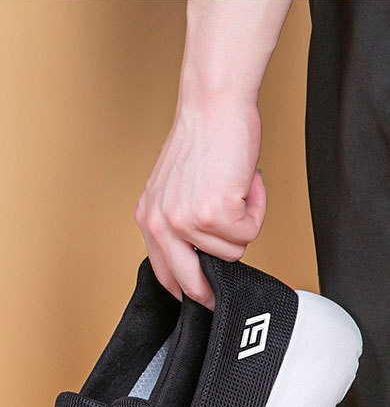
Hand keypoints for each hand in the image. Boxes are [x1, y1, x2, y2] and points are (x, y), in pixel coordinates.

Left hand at [135, 97, 265, 308]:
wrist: (213, 108)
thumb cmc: (202, 141)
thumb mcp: (173, 190)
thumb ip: (178, 224)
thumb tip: (201, 257)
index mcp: (148, 218)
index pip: (164, 273)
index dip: (186, 289)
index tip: (202, 297)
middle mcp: (161, 223)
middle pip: (191, 282)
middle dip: (212, 289)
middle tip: (224, 292)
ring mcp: (186, 221)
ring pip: (232, 253)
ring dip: (243, 223)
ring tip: (236, 191)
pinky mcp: (214, 214)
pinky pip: (250, 234)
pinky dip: (257, 210)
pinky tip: (246, 185)